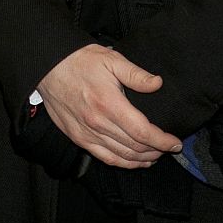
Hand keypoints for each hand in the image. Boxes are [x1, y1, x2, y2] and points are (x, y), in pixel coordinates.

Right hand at [35, 45, 182, 168]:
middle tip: (169, 147)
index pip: (142, 132)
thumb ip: (136, 74)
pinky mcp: (78, 138)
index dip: (162, 140)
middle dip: (157, 150)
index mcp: (108, 103)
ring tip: (156, 155)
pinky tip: (134, 161)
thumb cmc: (80, 61)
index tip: (175, 142)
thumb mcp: (111, 60)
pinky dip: (123, 163)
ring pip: (121, 157)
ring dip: (142, 159)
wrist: (48, 67)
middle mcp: (98, 123)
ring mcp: (86, 133)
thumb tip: (157, 84)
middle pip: (134, 147)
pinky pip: (104, 157)